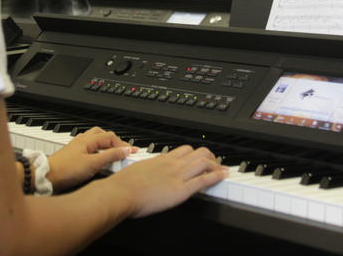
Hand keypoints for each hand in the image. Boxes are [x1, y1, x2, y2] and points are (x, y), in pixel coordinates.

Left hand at [47, 127, 135, 190]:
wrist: (46, 177)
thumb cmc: (66, 170)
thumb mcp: (93, 164)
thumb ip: (110, 156)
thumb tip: (125, 150)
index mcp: (88, 140)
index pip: (111, 137)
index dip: (124, 145)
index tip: (133, 152)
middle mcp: (82, 141)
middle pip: (103, 135)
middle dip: (115, 141)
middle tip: (124, 150)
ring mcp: (77, 147)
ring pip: (95, 140)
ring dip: (106, 144)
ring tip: (113, 152)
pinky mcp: (73, 155)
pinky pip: (90, 148)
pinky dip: (98, 150)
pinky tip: (98, 159)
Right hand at [106, 145, 227, 217]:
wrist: (120, 192)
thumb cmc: (124, 184)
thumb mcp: (138, 170)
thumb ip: (148, 169)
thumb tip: (149, 172)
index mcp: (161, 159)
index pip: (184, 150)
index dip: (196, 154)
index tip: (200, 158)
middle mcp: (172, 164)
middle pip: (198, 152)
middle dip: (210, 157)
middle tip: (215, 164)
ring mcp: (177, 175)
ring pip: (204, 162)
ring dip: (216, 165)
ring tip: (222, 170)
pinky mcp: (180, 189)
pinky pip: (203, 180)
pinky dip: (216, 176)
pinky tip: (222, 176)